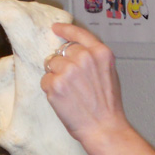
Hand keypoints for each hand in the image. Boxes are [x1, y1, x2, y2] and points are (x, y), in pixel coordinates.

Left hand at [41, 23, 128, 146]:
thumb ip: (94, 59)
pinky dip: (51, 90)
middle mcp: (84, 57)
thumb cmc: (108, 106)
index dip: (65, 30)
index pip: (78, 34)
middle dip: (63, 63)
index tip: (56, 28)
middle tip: (72, 82)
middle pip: (62, 51)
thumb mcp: (109, 74)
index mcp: (100, 53)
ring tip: (70, 92)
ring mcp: (68, 70)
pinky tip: (64, 99)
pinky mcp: (55, 84)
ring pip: (51, 65)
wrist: (103, 127)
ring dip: (56, 76)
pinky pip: (45, 80)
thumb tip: (75, 51)